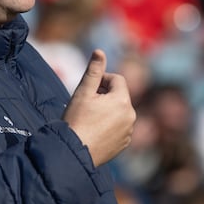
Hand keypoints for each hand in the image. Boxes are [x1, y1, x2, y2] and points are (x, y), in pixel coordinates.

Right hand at [63, 50, 135, 166]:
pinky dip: (110, 125)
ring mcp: (129, 131)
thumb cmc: (76, 120)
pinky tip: (94, 131)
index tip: (87, 90)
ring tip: (89, 119)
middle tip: (86, 105)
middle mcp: (131, 116)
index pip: (116, 79)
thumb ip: (94, 71)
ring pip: (119, 112)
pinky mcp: (124, 144)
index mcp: (123, 101)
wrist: (72, 153)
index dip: (101, 81)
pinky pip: (119, 127)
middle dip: (105, 96)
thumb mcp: (83, 92)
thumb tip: (99, 51)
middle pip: (119, 96)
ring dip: (108, 110)